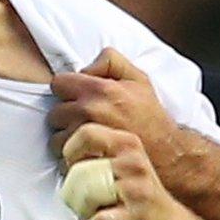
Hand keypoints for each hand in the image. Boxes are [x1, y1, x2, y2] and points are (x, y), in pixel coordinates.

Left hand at [48, 48, 219, 197]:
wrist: (164, 152)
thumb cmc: (150, 117)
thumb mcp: (138, 79)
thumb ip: (111, 61)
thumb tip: (85, 67)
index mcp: (101, 89)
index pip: (59, 83)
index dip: (67, 89)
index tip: (77, 97)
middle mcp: (89, 110)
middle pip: (54, 111)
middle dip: (66, 114)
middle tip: (83, 120)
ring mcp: (84, 134)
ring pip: (55, 134)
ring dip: (65, 136)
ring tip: (84, 138)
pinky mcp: (83, 157)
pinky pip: (61, 153)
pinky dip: (69, 154)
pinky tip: (85, 151)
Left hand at [60, 124, 206, 219]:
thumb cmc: (138, 194)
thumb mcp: (122, 161)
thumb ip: (98, 151)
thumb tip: (60, 149)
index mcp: (127, 142)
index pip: (85, 133)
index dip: (71, 152)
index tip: (76, 167)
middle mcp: (133, 161)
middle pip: (80, 170)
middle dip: (75, 190)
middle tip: (87, 198)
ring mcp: (136, 189)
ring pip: (86, 196)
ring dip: (84, 211)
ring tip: (98, 212)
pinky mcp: (136, 216)